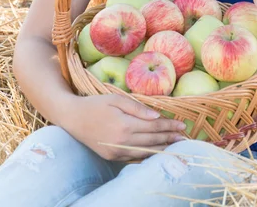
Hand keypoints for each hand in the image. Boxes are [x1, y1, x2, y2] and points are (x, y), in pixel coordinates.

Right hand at [63, 93, 186, 161]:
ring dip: (162, 148)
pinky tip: (157, 151)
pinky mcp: (112, 157)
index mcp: (124, 124)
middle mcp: (122, 141)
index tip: (182, 125)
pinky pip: (134, 157)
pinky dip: (148, 154)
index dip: (168, 125)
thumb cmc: (95, 104)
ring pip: (145, 151)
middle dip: (169, 137)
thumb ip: (137, 107)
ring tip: (176, 145)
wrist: (72, 118)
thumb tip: (157, 115)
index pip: (153, 126)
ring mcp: (116, 151)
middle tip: (184, 136)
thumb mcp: (116, 99)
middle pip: (152, 139)